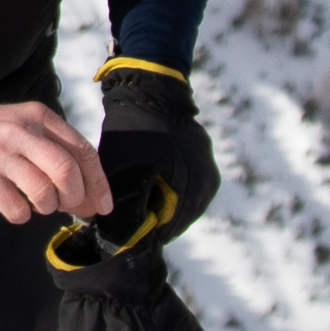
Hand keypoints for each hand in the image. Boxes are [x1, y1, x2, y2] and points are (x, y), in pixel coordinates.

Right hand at [0, 98, 106, 229]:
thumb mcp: (21, 124)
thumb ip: (52, 148)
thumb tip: (85, 191)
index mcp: (39, 117)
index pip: (83, 150)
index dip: (98, 182)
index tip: (102, 204)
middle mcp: (23, 133)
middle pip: (67, 170)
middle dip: (75, 197)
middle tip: (69, 207)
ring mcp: (1, 155)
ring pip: (44, 191)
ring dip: (48, 207)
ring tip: (38, 205)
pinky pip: (16, 208)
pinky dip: (22, 215)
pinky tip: (15, 208)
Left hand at [48, 66, 219, 270]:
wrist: (154, 92)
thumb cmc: (135, 132)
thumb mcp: (124, 172)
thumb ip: (126, 207)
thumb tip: (121, 238)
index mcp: (189, 192)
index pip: (164, 229)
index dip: (141, 229)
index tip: (121, 224)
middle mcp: (205, 187)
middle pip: (174, 219)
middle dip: (151, 217)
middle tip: (126, 207)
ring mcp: (208, 175)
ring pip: (181, 205)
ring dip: (161, 204)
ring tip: (138, 191)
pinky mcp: (205, 163)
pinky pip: (187, 188)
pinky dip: (170, 189)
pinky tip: (152, 178)